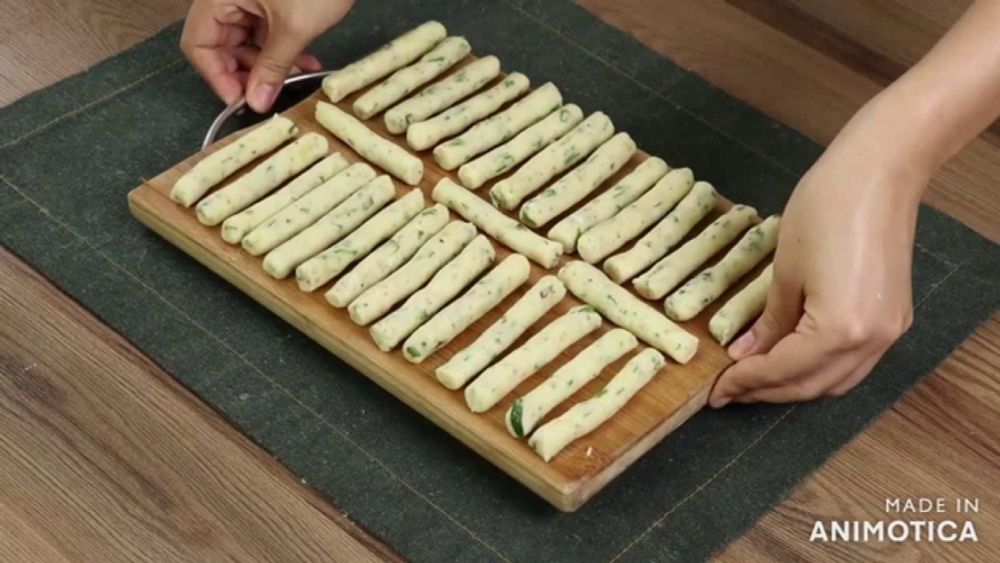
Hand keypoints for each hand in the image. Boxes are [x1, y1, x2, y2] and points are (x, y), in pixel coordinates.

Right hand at [180, 0, 353, 111]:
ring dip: (269, 64)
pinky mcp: (270, 0)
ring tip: (297, 76)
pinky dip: (282, 49)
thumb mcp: (294, 28)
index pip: (198, 43)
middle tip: (270, 93)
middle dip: (248, 72)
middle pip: (221, 43)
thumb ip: (272, 66)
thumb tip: (256, 102)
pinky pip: (266, 31)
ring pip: (246, 40)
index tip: (241, 102)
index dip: (217, 76)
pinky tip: (305, 62)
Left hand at [709, 101, 923, 406]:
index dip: (746, 382)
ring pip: (836, 381)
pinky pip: (853, 362)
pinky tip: (790, 359)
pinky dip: (819, 368)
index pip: (784, 371)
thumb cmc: (824, 210)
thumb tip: (747, 355)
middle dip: (768, 391)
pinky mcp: (894, 318)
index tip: (716, 391)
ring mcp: (889, 332)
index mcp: (840, 331)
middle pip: (812, 386)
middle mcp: (871, 342)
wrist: (880, 172)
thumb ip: (769, 322)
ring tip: (754, 379)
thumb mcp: (785, 271)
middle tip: (730, 391)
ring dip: (794, 385)